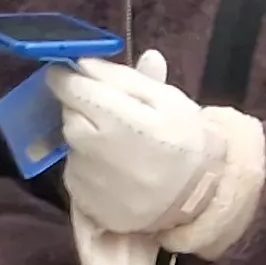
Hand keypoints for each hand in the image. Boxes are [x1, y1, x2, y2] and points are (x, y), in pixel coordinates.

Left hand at [48, 52, 222, 235]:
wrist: (198, 201)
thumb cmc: (185, 142)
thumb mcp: (168, 100)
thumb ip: (124, 78)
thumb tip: (86, 62)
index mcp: (116, 119)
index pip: (70, 88)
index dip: (68, 76)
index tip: (72, 72)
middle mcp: (92, 149)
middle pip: (67, 114)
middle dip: (82, 108)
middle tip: (113, 114)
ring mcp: (85, 180)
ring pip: (71, 143)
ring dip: (87, 138)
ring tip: (122, 147)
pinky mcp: (82, 203)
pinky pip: (75, 172)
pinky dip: (89, 166)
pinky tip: (117, 171)